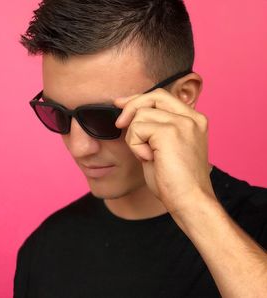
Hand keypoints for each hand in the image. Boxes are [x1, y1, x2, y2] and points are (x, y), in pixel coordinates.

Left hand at [113, 88, 215, 213]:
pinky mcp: (170, 131)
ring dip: (134, 137)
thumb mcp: (162, 148)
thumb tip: (128, 116)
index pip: (162, 96)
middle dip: (130, 108)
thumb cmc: (174, 181)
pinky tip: (148, 159)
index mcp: (193, 120)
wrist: (189, 201)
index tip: (120, 104)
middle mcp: (192, 117)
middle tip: (119, 125)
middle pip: (152, 96)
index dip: (138, 99)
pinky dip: (135, 145)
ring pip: (140, 114)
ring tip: (147, 155)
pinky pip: (137, 129)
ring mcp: (183, 123)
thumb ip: (152, 130)